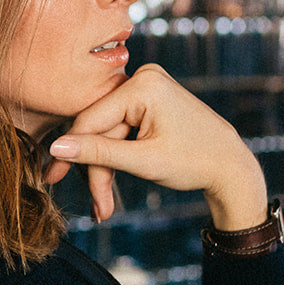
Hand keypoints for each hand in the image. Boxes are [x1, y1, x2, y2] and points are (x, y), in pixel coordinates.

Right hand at [44, 64, 267, 228]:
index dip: (71, 153)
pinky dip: (118, 156)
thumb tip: (55, 147)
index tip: (52, 178)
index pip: (91, 120)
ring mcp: (147, 87)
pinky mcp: (149, 100)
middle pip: (100, 129)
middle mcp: (142, 77)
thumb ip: (98, 154)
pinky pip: (121, 129)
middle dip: (97, 170)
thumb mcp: (143, 161)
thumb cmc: (195, 162)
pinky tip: (113, 184)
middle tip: (98, 207)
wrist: (230, 166)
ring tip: (107, 206)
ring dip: (106, 169)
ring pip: (109, 134)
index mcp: (143, 84)